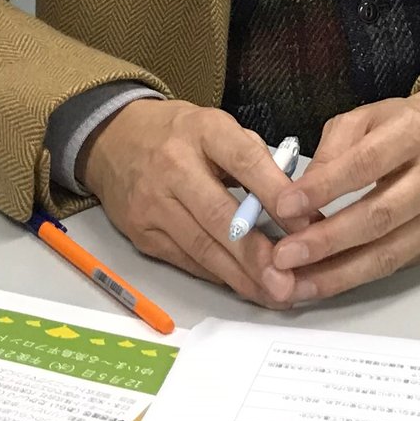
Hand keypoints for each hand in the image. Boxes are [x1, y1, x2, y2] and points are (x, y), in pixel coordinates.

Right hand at [79, 99, 302, 307]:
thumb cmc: (179, 134)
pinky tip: (244, 286)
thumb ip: (252, 157)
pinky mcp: (142, 233)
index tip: (306, 223)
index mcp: (203, 131)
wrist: (113, 139)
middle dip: (256, 253)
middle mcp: (174, 166)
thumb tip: (294, 203)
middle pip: (220, 216)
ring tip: (273, 294)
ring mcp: (153, 203)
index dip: (276, 195)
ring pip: (202, 248)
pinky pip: (186, 260)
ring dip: (241, 276)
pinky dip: (218, 275)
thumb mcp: (216, 126)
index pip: (244, 161)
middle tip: (287, 280)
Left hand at [265, 84, 419, 303]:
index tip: (284, 205)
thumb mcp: (363, 118)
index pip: (366, 164)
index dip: (324, 187)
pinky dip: (353, 279)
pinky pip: (391, 267)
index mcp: (414, 134)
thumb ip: (331, 150)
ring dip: (336, 273)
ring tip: (296, 283)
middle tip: (284, 255)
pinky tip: (321, 282)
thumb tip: (301, 194)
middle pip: (379, 216)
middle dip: (327, 240)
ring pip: (387, 253)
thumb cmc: (398, 127)